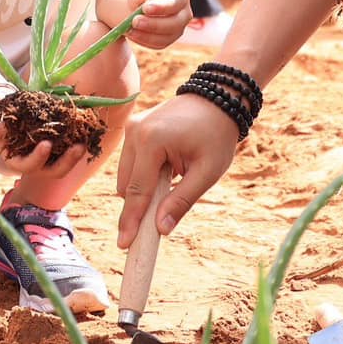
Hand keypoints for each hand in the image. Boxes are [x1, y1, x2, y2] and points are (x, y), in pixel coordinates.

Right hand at [114, 95, 240, 247]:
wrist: (218, 98)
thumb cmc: (216, 135)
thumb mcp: (207, 172)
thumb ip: (182, 201)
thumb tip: (160, 229)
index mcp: (151, 142)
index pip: (137, 191)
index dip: (131, 221)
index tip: (124, 245)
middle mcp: (134, 133)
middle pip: (127, 186)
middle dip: (140, 206)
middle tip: (160, 220)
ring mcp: (131, 128)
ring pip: (126, 176)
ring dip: (144, 188)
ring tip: (174, 178)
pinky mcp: (133, 128)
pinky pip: (131, 163)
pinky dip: (144, 175)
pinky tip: (168, 169)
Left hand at [116, 0, 190, 50]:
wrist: (138, 5)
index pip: (176, 3)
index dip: (161, 7)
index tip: (145, 8)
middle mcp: (184, 14)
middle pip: (174, 23)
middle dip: (153, 24)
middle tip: (134, 21)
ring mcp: (177, 30)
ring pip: (165, 37)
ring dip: (145, 35)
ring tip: (127, 28)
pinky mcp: (167, 40)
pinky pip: (156, 44)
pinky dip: (142, 40)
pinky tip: (130, 33)